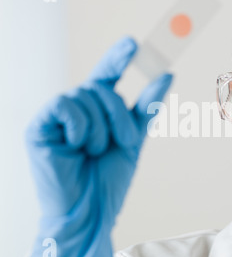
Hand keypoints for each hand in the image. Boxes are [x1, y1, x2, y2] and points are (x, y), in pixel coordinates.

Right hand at [26, 37, 172, 256]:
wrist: (89, 213)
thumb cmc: (109, 180)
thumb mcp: (134, 139)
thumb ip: (146, 106)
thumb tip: (167, 73)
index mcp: (96, 113)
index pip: (106, 77)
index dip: (117, 58)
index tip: (133, 43)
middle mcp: (76, 111)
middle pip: (101, 88)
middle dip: (119, 115)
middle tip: (122, 143)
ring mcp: (57, 118)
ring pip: (86, 95)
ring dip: (101, 128)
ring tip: (94, 152)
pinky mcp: (40, 126)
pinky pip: (65, 104)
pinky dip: (80, 126)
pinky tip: (76, 146)